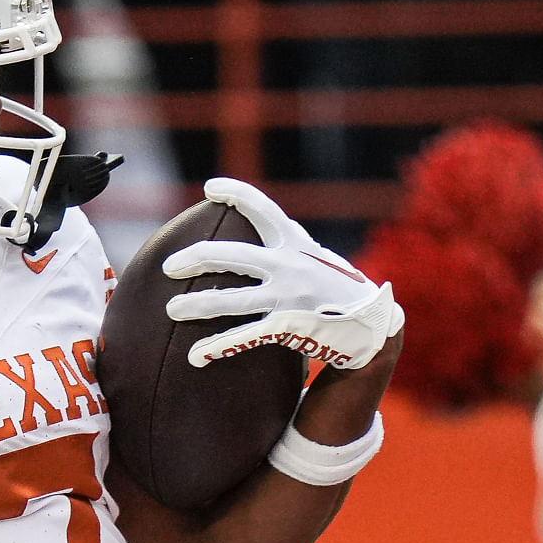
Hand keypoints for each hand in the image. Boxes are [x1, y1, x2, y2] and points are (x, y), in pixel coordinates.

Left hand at [164, 179, 404, 372]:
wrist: (373, 326)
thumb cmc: (341, 291)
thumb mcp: (319, 258)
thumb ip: (291, 245)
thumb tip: (265, 228)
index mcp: (296, 244)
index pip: (264, 209)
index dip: (236, 194)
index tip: (211, 187)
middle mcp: (289, 265)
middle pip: (231, 254)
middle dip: (196, 258)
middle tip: (169, 266)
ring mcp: (287, 296)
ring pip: (231, 299)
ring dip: (197, 305)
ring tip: (172, 309)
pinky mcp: (288, 326)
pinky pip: (244, 337)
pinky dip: (217, 346)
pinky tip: (195, 356)